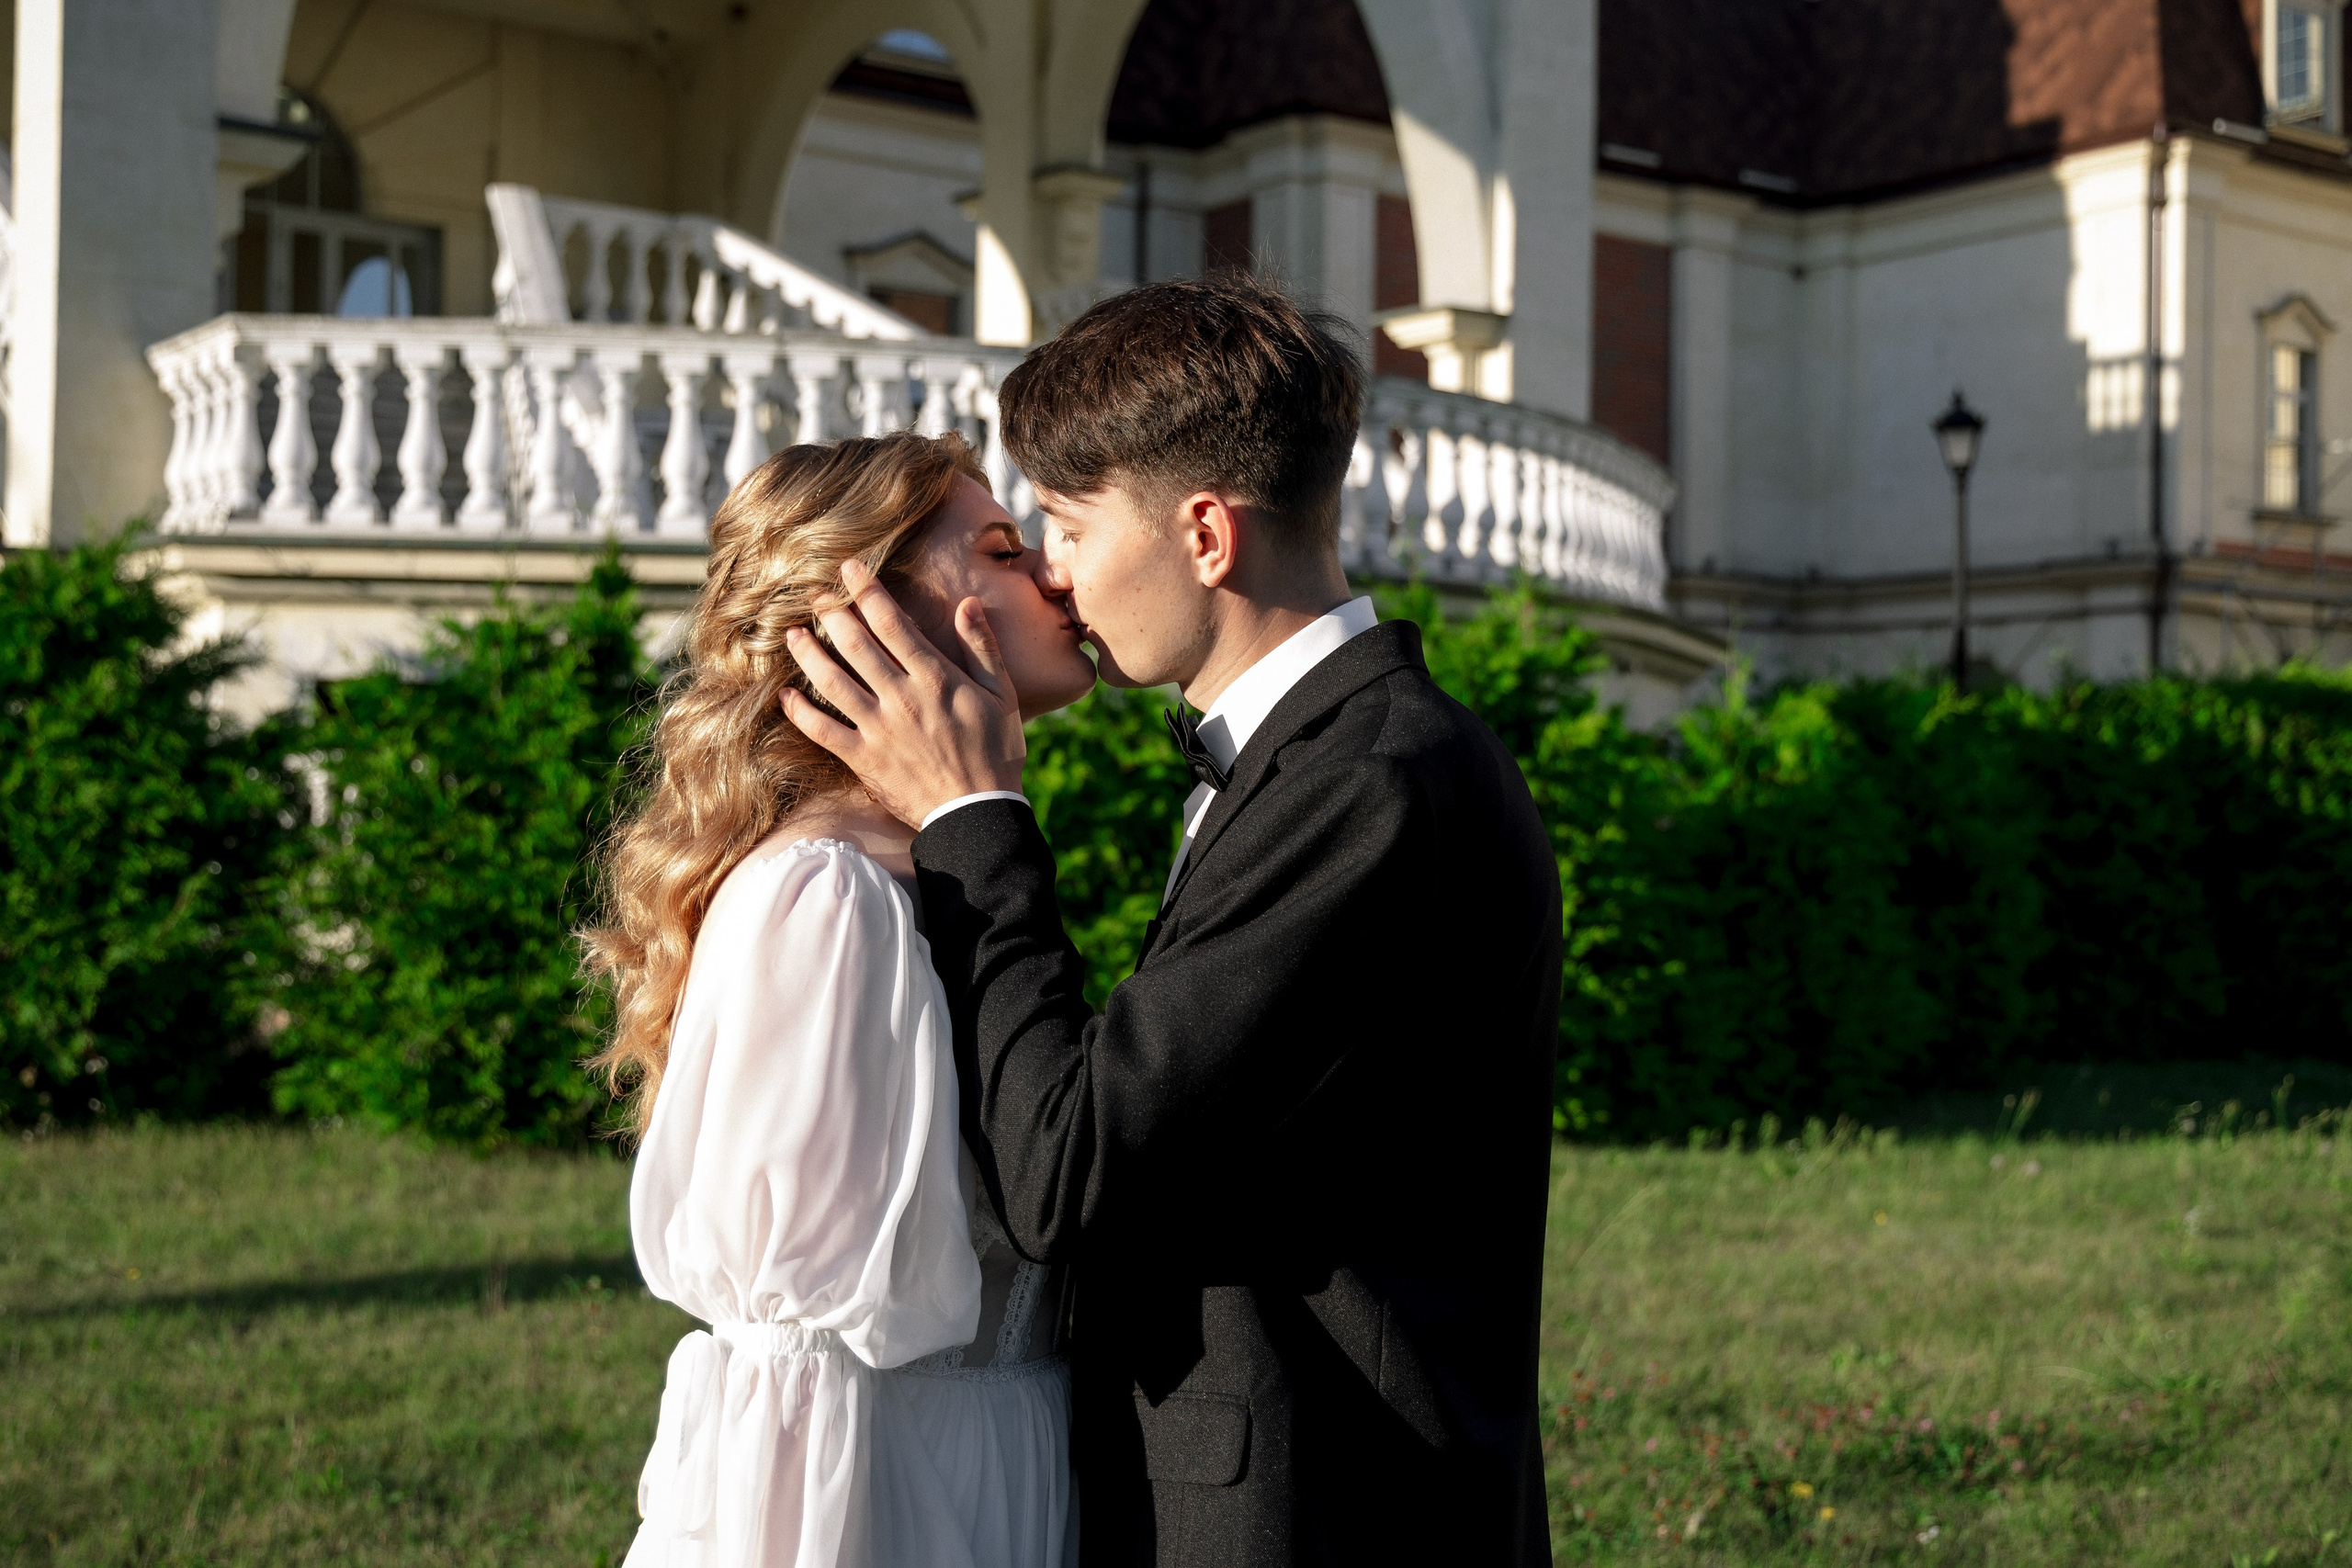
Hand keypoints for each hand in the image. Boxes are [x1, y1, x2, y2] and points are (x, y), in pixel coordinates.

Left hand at [779, 559, 1025, 824]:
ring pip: (833, 681)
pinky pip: (823, 731)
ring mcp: (879, 728)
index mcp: (935, 677)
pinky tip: (785, 696)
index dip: (866, 591)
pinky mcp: (864, 759)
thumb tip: (967, 603)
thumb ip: (982, 647)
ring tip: (793, 635)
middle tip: (814, 596)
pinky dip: (800, 713)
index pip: (892, 622)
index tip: (848, 569)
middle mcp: (902, 697)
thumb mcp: (1002, 695)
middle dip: (832, 614)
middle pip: (855, 644)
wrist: (977, 813)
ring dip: (809, 654)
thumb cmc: (996, 752)